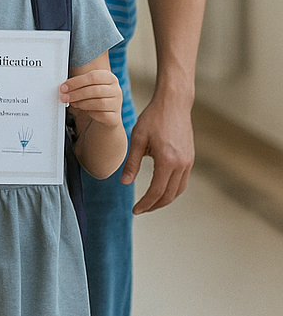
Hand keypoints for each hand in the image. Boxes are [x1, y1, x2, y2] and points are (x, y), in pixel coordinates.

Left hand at [59, 69, 122, 129]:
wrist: (106, 113)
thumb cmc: (93, 95)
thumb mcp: (88, 85)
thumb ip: (78, 83)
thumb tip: (63, 87)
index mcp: (109, 77)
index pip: (93, 76)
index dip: (76, 82)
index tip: (63, 87)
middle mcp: (116, 90)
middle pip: (95, 90)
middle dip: (76, 94)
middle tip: (64, 97)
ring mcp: (117, 103)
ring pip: (99, 103)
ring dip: (82, 103)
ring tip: (72, 103)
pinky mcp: (115, 117)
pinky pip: (102, 114)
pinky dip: (90, 112)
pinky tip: (82, 110)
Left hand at [121, 91, 193, 213]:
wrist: (173, 104)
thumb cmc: (152, 118)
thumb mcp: (137, 139)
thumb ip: (132, 162)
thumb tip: (124, 183)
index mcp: (167, 161)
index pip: (156, 191)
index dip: (145, 204)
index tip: (135, 210)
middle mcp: (182, 165)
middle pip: (169, 195)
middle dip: (154, 205)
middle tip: (140, 210)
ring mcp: (188, 162)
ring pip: (178, 191)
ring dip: (164, 200)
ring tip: (149, 203)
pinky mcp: (190, 158)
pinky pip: (182, 181)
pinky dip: (172, 190)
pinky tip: (160, 188)